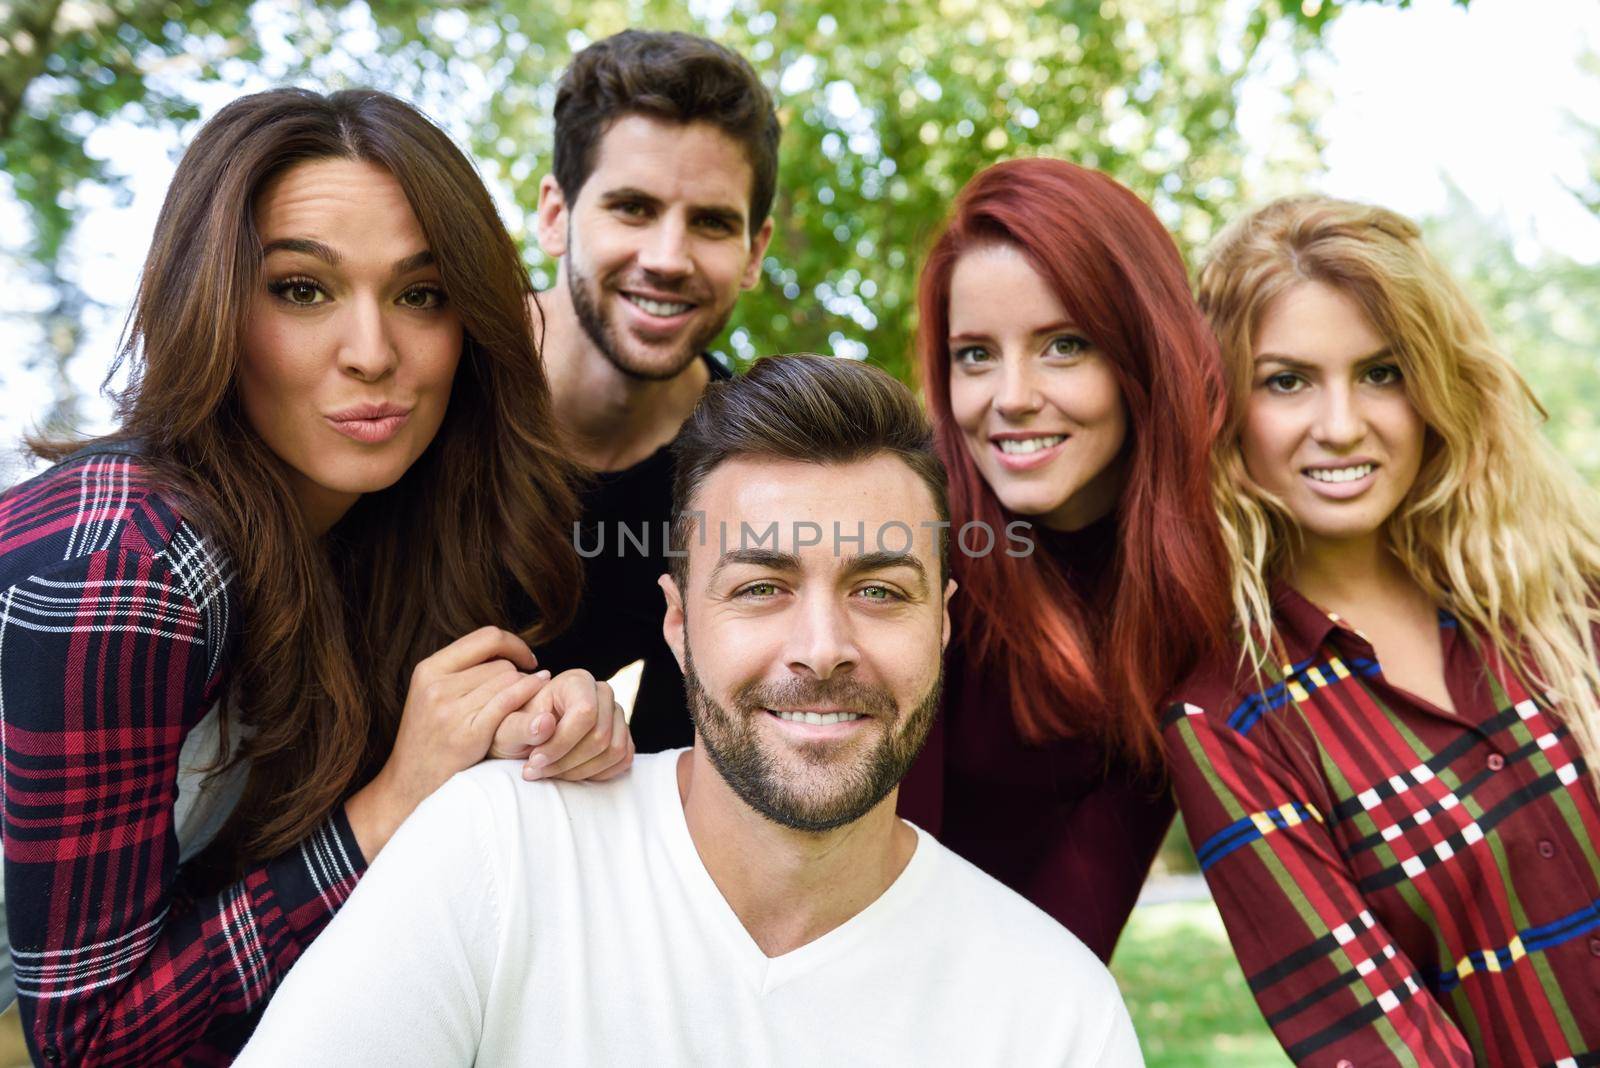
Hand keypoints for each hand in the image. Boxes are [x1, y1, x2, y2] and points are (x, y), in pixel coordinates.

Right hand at [347, 627, 549, 859]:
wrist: (408, 786)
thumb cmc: (429, 740)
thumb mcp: (432, 696)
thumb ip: (461, 672)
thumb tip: (507, 651)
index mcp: (429, 669)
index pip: (487, 637)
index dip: (514, 645)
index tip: (527, 661)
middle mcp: (436, 685)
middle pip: (502, 664)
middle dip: (519, 678)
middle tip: (525, 695)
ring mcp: (449, 710)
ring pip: (509, 682)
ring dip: (525, 693)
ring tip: (526, 708)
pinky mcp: (466, 733)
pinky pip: (508, 702)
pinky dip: (527, 697)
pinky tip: (539, 702)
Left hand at [488, 668, 634, 782]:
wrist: (528, 736)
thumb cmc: (516, 728)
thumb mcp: (507, 728)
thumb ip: (521, 725)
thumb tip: (546, 723)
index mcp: (577, 681)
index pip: (585, 713)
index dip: (561, 743)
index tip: (534, 761)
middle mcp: (603, 693)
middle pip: (601, 736)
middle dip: (566, 762)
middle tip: (537, 771)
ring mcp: (617, 715)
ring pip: (614, 750)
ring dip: (580, 771)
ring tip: (551, 772)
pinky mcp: (623, 735)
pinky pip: (623, 759)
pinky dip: (598, 773)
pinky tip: (571, 772)